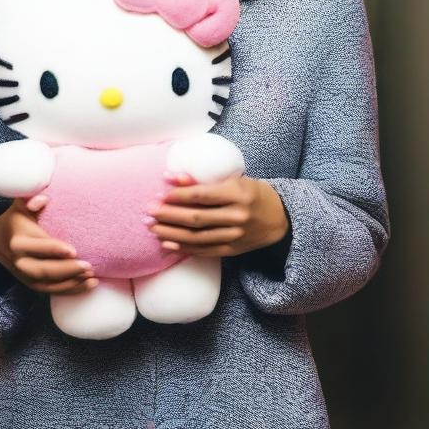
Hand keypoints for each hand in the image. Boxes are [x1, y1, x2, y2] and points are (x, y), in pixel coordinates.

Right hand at [0, 195, 98, 294]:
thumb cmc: (17, 218)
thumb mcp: (20, 205)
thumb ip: (31, 199)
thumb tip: (43, 199)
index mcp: (17, 242)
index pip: (37, 247)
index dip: (55, 249)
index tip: (74, 250)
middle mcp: (20, 262)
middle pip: (44, 270)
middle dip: (67, 270)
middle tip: (88, 267)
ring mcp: (25, 276)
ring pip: (49, 285)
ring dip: (73, 283)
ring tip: (93, 278)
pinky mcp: (32, 284)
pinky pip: (52, 291)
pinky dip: (71, 290)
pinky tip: (89, 285)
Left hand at [145, 173, 288, 257]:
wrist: (279, 218)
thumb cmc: (251, 193)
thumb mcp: (233, 180)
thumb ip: (202, 181)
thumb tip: (171, 178)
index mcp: (237, 194)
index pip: (202, 196)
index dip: (179, 196)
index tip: (161, 195)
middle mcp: (237, 216)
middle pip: (196, 218)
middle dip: (169, 216)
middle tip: (149, 213)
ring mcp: (235, 235)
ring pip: (197, 237)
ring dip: (171, 234)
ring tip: (153, 229)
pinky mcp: (232, 250)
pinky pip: (204, 251)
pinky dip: (184, 248)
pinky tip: (168, 244)